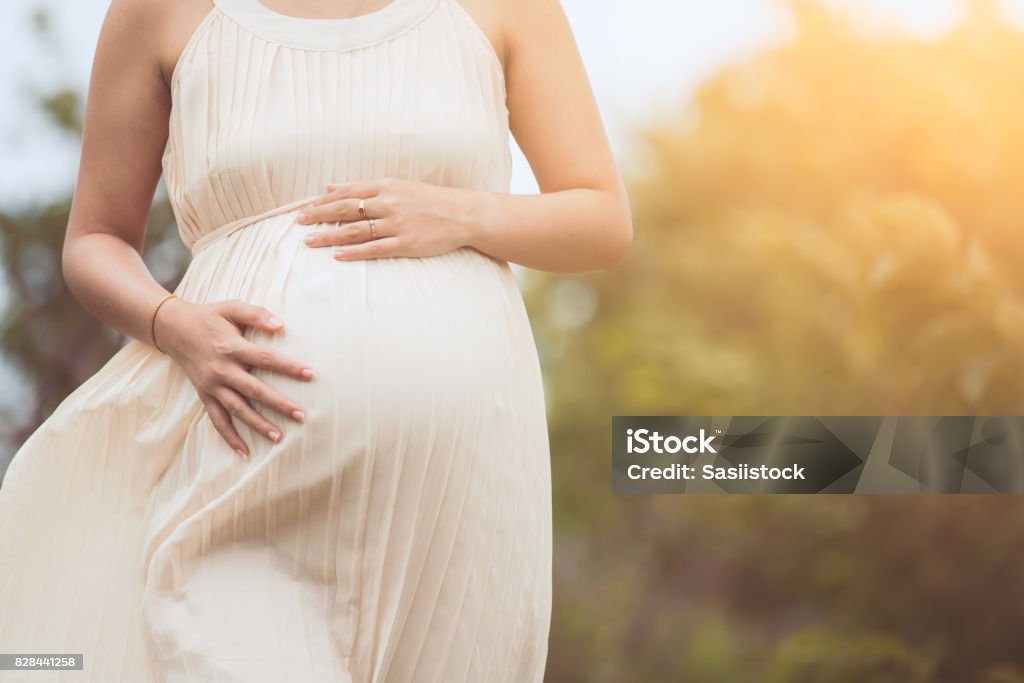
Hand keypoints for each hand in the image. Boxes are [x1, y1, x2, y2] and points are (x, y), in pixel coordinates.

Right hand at [153, 297, 314, 458]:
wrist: (173, 328)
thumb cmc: (209, 317)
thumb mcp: (231, 308)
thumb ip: (257, 315)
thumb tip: (281, 325)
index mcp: (232, 347)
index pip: (265, 359)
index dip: (288, 367)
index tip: (310, 375)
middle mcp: (222, 370)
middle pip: (254, 390)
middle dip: (279, 404)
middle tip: (301, 415)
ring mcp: (212, 386)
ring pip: (237, 409)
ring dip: (258, 424)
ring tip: (279, 437)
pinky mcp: (204, 396)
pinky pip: (217, 420)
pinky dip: (229, 437)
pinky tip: (245, 452)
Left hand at [295, 177, 479, 259]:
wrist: (462, 214)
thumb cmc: (429, 200)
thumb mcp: (397, 186)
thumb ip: (364, 187)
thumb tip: (331, 186)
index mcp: (385, 186)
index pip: (346, 193)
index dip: (322, 202)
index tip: (303, 209)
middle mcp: (388, 203)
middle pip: (345, 209)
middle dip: (318, 216)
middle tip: (298, 224)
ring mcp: (397, 224)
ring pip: (355, 230)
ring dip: (329, 236)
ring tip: (309, 242)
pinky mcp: (406, 243)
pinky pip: (375, 249)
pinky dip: (354, 252)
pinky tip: (337, 255)